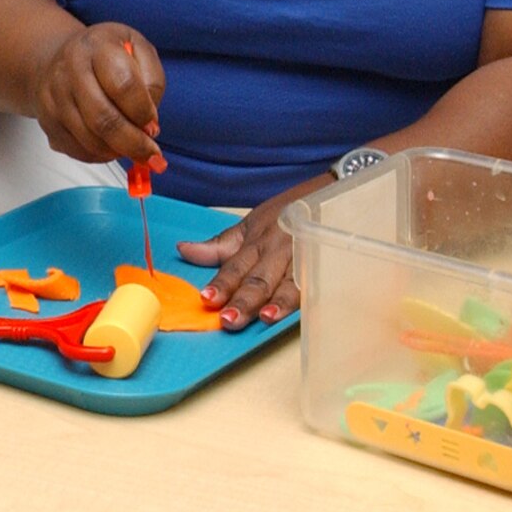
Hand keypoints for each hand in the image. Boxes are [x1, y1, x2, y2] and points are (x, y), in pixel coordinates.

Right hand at [30, 23, 163, 164]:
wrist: (59, 56)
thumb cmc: (105, 54)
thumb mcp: (138, 49)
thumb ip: (152, 81)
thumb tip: (149, 123)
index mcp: (98, 47)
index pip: (124, 86)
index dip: (143, 112)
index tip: (153, 124)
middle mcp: (69, 71)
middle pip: (103, 119)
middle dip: (133, 143)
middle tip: (150, 153)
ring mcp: (53, 98)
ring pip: (89, 140)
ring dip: (117, 151)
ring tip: (130, 146)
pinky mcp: (46, 121)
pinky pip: (76, 150)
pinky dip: (99, 156)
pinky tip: (110, 145)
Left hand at [176, 174, 329, 329]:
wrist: (327, 192)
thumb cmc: (285, 213)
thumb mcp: (250, 224)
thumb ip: (220, 245)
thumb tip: (183, 249)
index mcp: (258, 242)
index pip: (235, 267)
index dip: (221, 284)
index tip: (207, 298)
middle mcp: (279, 251)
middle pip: (260, 279)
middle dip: (245, 300)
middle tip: (229, 319)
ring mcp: (304, 259)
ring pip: (289, 284)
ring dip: (278, 302)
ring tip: (266, 318)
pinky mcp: (325, 266)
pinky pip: (316, 285)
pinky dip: (309, 298)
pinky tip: (303, 312)